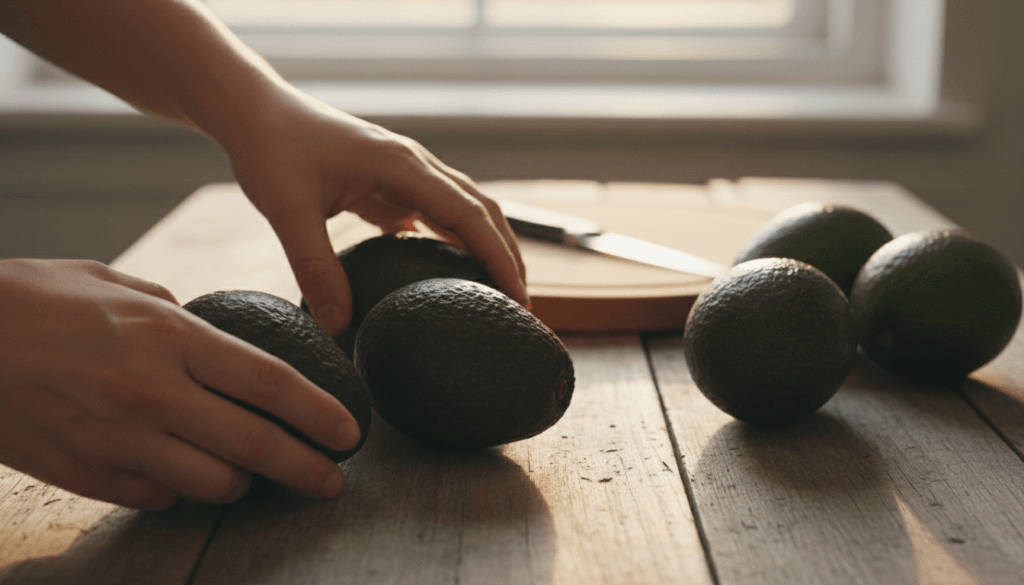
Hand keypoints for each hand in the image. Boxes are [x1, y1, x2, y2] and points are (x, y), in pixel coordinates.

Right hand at [0, 259, 360, 509]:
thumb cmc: (30, 300)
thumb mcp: (113, 281)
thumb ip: (172, 309)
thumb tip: (207, 334)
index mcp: (167, 336)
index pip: (268, 381)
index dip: (317, 412)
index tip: (349, 431)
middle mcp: (152, 393)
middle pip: (254, 446)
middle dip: (306, 468)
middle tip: (334, 482)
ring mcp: (117, 440)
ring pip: (212, 484)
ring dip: (242, 483)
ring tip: (254, 474)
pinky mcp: (85, 475)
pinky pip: (158, 498)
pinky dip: (181, 491)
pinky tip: (184, 476)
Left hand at [221, 86, 528, 335]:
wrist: (256, 112)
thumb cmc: (272, 150)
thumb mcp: (287, 210)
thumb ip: (313, 266)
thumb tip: (337, 327)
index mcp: (402, 166)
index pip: (468, 213)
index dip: (498, 255)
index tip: (518, 296)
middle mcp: (414, 165)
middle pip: (481, 210)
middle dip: (508, 255)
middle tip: (522, 308)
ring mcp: (406, 172)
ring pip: (464, 210)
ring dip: (487, 248)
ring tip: (500, 294)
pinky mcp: (391, 183)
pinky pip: (436, 214)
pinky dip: (455, 242)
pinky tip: (454, 274)